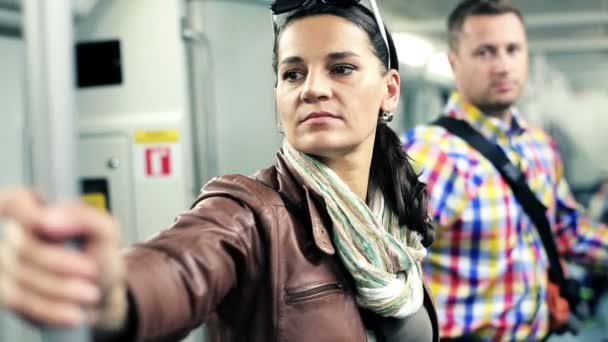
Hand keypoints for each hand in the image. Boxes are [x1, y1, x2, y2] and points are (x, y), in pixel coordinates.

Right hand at [0, 188, 126, 329]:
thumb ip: (87, 217)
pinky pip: (18, 301)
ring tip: (88, 293)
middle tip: (89, 270)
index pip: (14, 201)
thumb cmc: (99, 259)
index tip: (49, 227)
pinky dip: (50, 308)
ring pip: (19, 276)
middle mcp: (16, 233)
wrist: (99, 295)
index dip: (25, 213)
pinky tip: (71, 311)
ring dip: (60, 288)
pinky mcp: (4, 290)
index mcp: (38, 209)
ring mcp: (5, 262)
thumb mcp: (107, 233)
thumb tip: (51, 217)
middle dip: (59, 263)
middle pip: (20, 244)